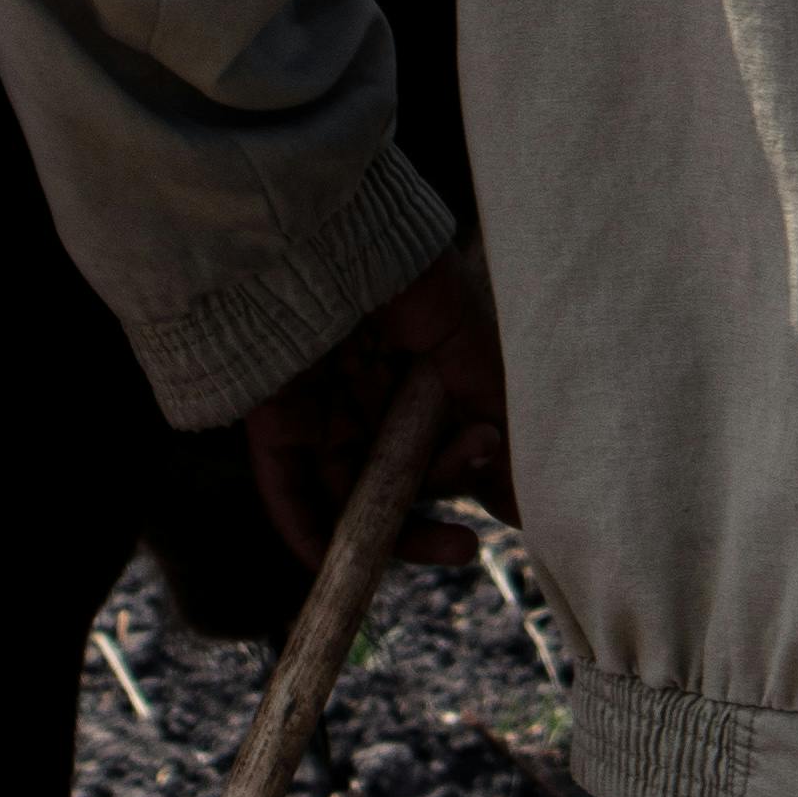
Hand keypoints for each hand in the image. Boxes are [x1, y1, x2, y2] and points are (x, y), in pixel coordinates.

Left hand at [242, 243, 515, 576]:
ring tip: (453, 546)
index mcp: (407, 372)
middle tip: (470, 535)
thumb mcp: (464, 340)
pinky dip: (312, 536)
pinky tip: (351, 563)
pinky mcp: (274, 427)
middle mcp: (361, 399)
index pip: (434, 444)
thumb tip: (522, 494)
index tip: (507, 494)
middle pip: (396, 479)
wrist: (322, 233)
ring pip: (352, 497)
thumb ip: (490, 412)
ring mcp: (318, 416)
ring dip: (395, 534)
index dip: (465, 471)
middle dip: (436, 509)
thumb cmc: (401, 269)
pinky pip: (288, 496)